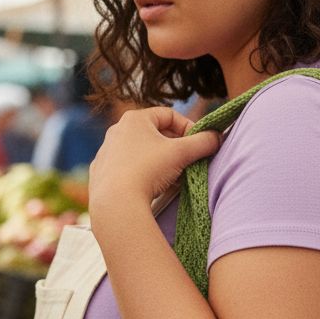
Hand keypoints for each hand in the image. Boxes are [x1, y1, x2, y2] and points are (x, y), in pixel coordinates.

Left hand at [89, 108, 219, 222]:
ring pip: (142, 152)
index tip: (199, 144)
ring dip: (160, 162)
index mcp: (135, 119)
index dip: (189, 128)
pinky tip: (151, 188)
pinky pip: (128, 168)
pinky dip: (142, 174)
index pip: (170, 115)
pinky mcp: (102, 172)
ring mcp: (107, 152)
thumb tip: (218, 137)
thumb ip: (203, 142)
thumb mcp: (182, 153)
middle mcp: (117, 131)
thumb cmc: (148, 171)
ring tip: (173, 178)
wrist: (116, 203)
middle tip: (189, 162)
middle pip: (155, 134)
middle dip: (175, 147)